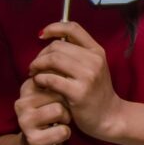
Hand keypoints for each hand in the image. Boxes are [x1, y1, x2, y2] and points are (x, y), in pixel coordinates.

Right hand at [14, 77, 69, 144]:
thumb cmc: (51, 115)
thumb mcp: (52, 95)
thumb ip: (58, 81)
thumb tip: (70, 72)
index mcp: (26, 88)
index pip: (52, 76)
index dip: (65, 86)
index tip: (62, 95)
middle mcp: (21, 103)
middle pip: (58, 92)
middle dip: (66, 103)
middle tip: (60, 113)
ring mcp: (24, 122)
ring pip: (59, 110)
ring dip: (66, 118)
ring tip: (59, 122)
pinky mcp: (33, 139)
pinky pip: (62, 131)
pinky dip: (66, 133)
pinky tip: (58, 135)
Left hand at [29, 21, 122, 137]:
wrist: (109, 117)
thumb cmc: (96, 92)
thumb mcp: (94, 67)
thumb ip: (77, 53)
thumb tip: (51, 40)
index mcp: (97, 51)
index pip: (73, 28)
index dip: (54, 27)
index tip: (41, 35)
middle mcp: (94, 60)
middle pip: (57, 46)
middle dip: (40, 54)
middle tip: (34, 65)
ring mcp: (87, 76)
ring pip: (53, 60)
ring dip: (38, 66)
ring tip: (34, 73)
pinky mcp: (78, 92)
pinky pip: (51, 79)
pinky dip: (40, 79)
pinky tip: (39, 83)